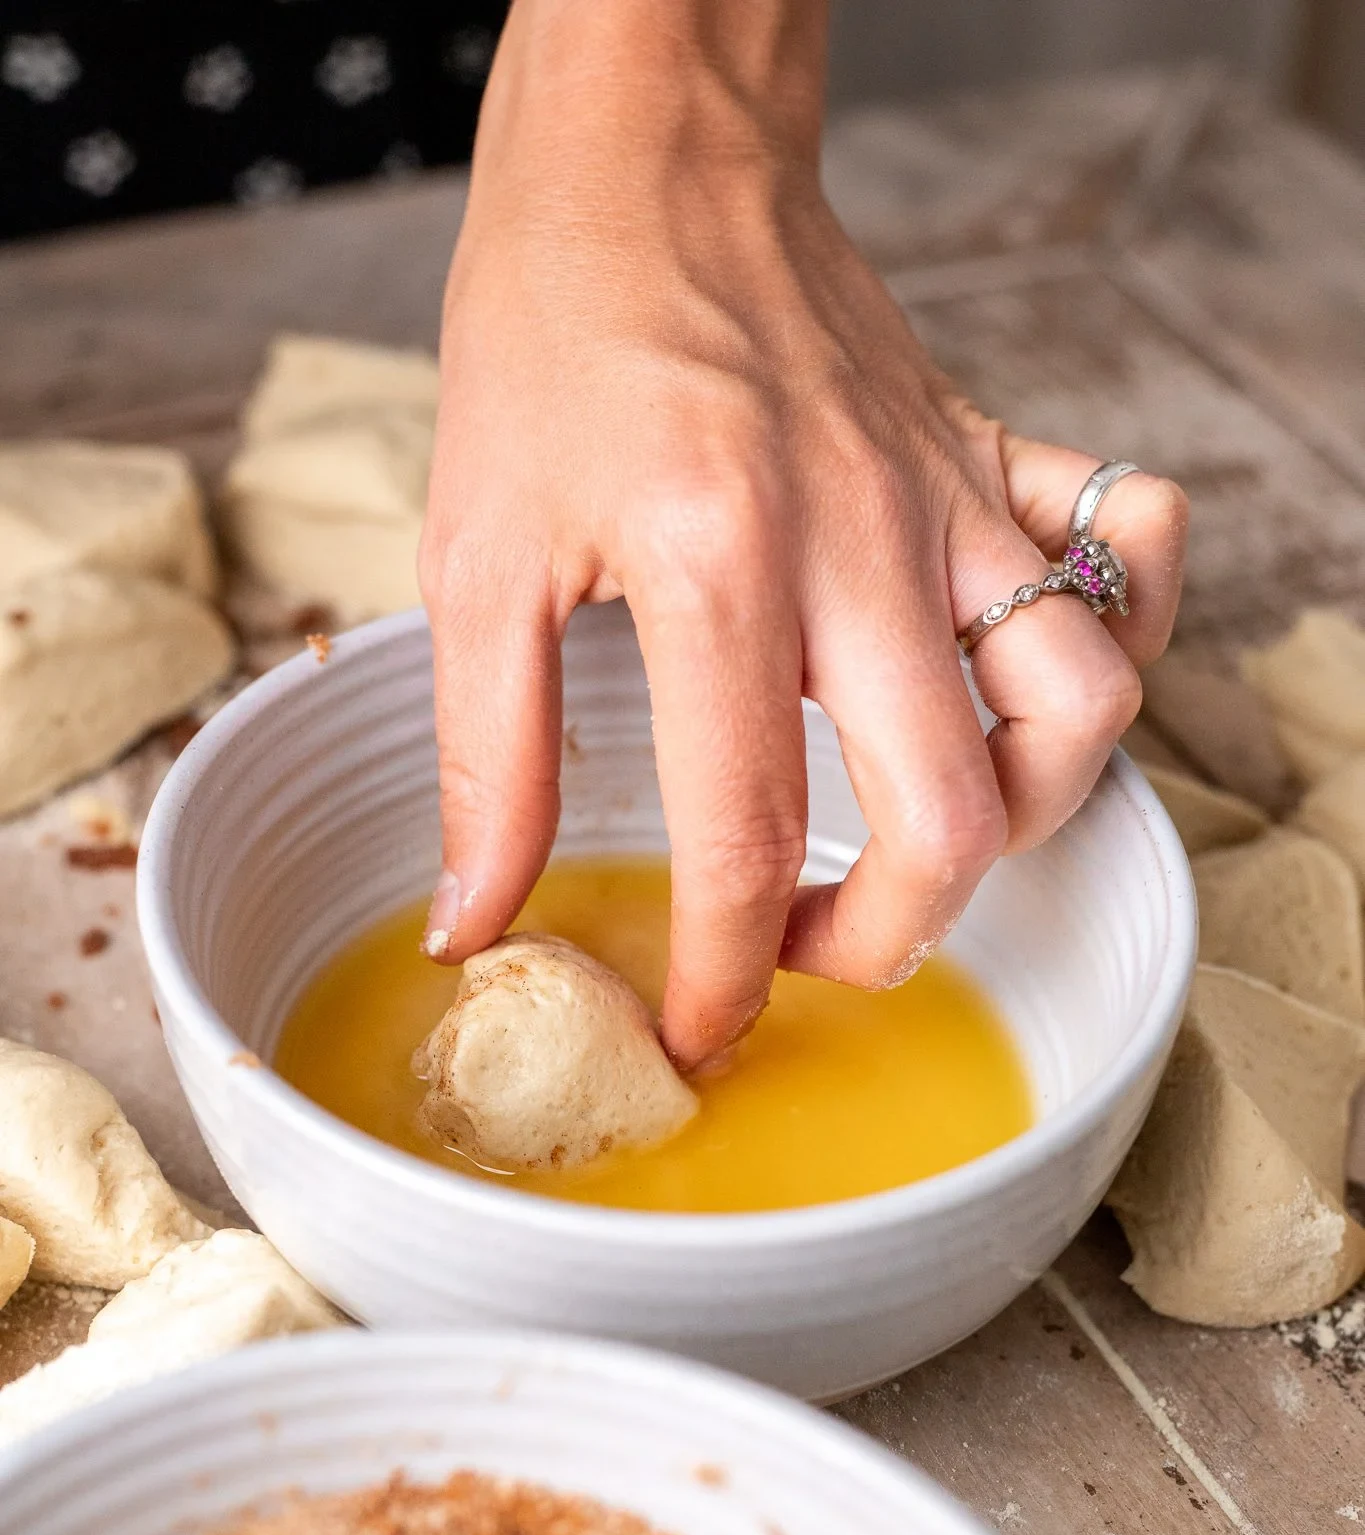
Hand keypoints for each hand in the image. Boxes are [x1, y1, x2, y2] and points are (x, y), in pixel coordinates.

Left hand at [419, 0, 1187, 1068]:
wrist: (648, 159)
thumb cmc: (554, 331)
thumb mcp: (472, 551)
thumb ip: (485, 756)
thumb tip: (475, 917)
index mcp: (717, 570)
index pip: (751, 836)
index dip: (728, 974)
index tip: (701, 1027)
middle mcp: (862, 546)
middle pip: (957, 818)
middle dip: (892, 938)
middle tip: (811, 944)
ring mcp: (947, 501)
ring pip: (1082, 706)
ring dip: (1025, 813)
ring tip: (929, 832)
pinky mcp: (989, 457)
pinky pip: (1129, 550)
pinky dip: (1121, 636)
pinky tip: (1032, 679)